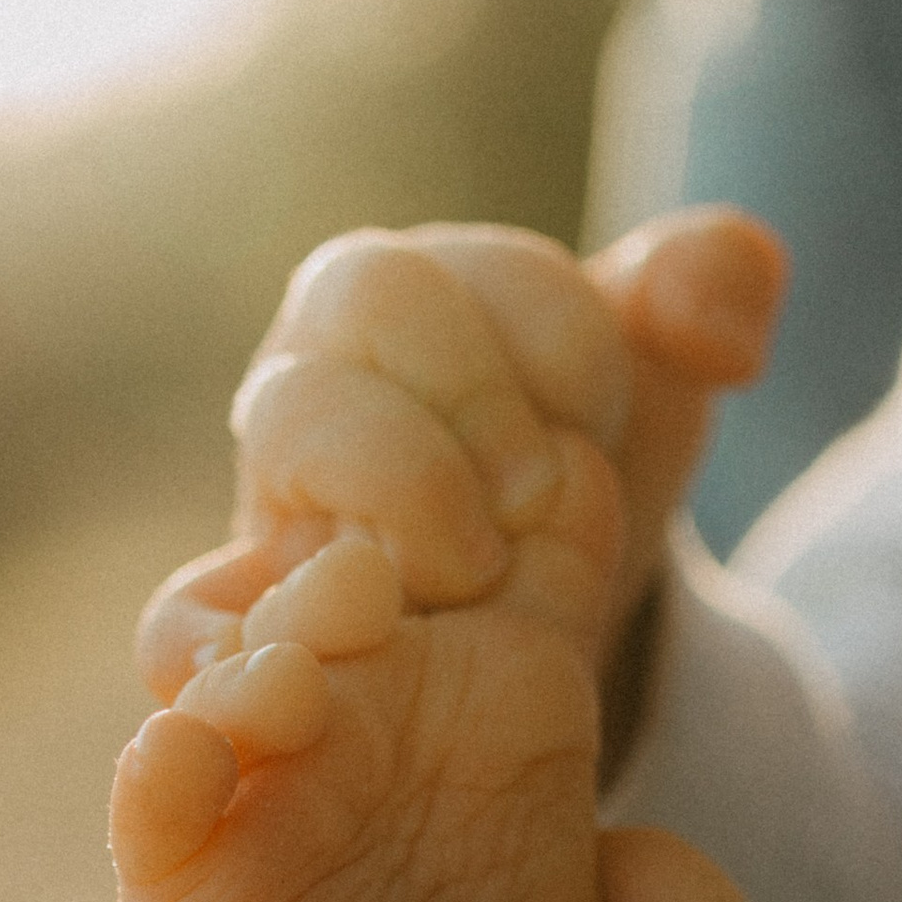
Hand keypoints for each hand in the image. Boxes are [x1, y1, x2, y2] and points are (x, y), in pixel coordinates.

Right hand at [135, 211, 785, 715]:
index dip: (572, 340)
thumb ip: (705, 291)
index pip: (482, 264)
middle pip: (370, 293)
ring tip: (478, 570)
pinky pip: (183, 616)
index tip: (608, 419)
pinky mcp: (229, 618)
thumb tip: (719, 313)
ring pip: (294, 418)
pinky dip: (252, 630)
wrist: (500, 628)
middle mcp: (320, 363)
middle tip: (545, 493)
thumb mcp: (651, 380)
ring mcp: (270, 488)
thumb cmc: (562, 474)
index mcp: (410, 290)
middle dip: (487, 390)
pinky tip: (366, 638)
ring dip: (411, 482)